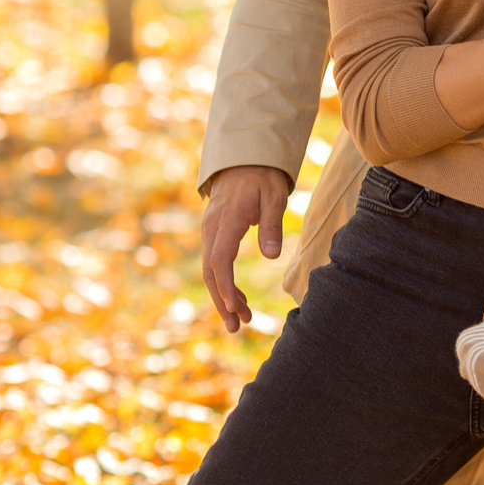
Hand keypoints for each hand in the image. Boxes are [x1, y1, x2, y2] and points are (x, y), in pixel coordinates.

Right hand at [200, 165, 290, 333]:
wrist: (244, 158)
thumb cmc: (263, 176)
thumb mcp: (274, 196)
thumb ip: (271, 224)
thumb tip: (272, 256)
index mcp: (226, 220)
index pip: (220, 260)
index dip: (226, 286)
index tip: (235, 307)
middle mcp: (211, 228)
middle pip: (210, 272)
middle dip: (222, 301)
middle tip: (238, 326)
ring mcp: (209, 230)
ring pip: (210, 270)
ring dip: (223, 296)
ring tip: (241, 320)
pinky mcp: (213, 233)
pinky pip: (214, 262)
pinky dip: (224, 283)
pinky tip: (238, 299)